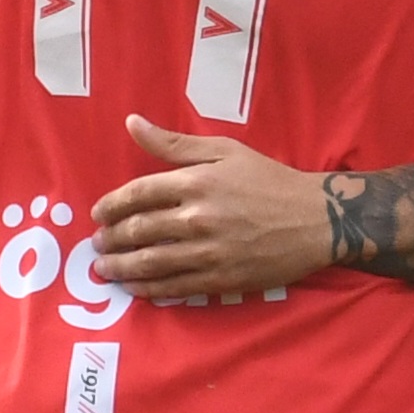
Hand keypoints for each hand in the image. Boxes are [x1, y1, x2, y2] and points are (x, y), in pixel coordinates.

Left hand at [89, 119, 339, 301]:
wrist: (316, 220)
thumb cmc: (269, 180)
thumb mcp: (225, 150)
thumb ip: (174, 143)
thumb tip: (132, 123)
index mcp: (196, 181)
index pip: (137, 194)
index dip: (110, 206)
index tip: (97, 215)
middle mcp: (197, 217)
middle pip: (138, 230)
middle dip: (110, 239)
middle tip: (97, 245)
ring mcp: (208, 252)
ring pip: (151, 263)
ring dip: (120, 267)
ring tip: (104, 269)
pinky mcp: (221, 279)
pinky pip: (175, 287)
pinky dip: (148, 289)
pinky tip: (134, 288)